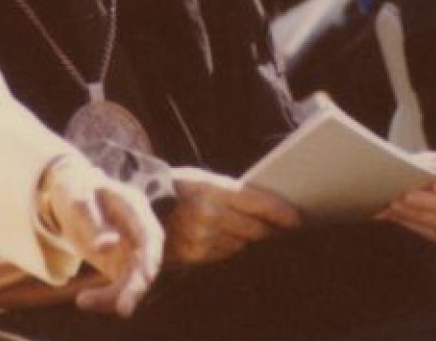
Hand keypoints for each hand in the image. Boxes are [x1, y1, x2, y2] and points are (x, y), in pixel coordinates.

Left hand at [40, 157, 162, 317]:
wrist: (71, 192)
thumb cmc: (76, 188)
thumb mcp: (79, 196)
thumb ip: (93, 220)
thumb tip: (106, 246)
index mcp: (135, 207)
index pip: (150, 235)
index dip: (151, 257)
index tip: (147, 277)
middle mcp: (139, 231)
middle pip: (146, 263)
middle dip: (136, 287)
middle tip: (123, 310)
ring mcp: (131, 249)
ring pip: (133, 280)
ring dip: (114, 297)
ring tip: (82, 301)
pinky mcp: (120, 264)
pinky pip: (118, 287)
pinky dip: (104, 297)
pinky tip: (83, 300)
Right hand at [163, 167, 299, 265]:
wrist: (139, 209)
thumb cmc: (177, 190)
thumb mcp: (202, 180)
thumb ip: (232, 192)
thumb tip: (267, 207)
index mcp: (211, 188)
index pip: (258, 203)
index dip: (281, 212)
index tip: (297, 219)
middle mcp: (207, 214)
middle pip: (255, 228)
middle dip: (270, 229)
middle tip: (282, 228)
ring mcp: (200, 237)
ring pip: (241, 243)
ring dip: (248, 238)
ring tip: (253, 232)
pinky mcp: (194, 255)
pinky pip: (224, 254)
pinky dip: (229, 247)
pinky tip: (225, 238)